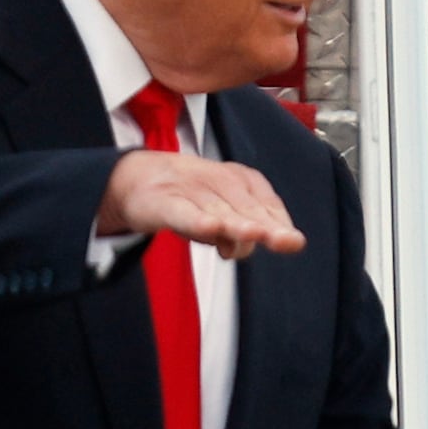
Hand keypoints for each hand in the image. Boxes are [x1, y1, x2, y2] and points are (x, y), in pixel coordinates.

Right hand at [98, 151, 305, 262]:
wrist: (136, 178)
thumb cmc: (189, 198)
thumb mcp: (222, 213)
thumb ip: (242, 235)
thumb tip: (245, 250)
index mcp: (238, 179)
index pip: (265, 202)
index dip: (279, 222)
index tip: (291, 241)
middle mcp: (217, 180)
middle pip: (245, 207)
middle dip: (267, 225)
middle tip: (285, 241)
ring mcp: (189, 189)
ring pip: (218, 210)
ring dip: (237, 223)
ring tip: (254, 234)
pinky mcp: (163, 201)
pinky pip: (182, 212)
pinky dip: (196, 220)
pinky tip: (210, 228)